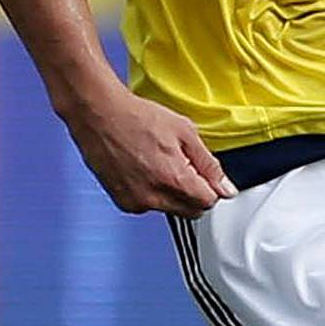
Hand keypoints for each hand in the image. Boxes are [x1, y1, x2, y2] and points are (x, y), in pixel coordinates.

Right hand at [66, 84, 236, 218]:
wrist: (99, 114)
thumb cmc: (137, 117)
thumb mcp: (184, 132)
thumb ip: (209, 164)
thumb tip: (226, 188)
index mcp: (173, 179)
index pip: (208, 202)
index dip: (211, 187)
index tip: (205, 176)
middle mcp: (153, 197)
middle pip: (190, 211)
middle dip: (194, 193)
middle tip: (183, 166)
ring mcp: (135, 202)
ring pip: (170, 209)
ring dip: (172, 194)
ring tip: (160, 163)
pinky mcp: (121, 201)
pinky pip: (148, 206)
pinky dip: (152, 193)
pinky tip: (144, 169)